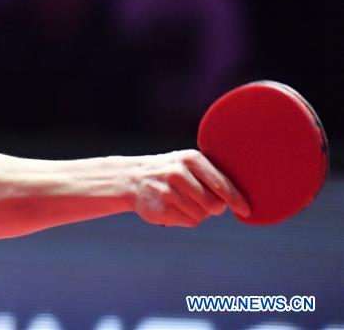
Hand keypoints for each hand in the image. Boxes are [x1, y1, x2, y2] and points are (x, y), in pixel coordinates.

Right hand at [131, 149, 249, 226]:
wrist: (133, 178)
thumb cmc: (172, 172)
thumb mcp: (190, 164)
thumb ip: (213, 176)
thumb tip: (241, 200)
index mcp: (191, 159)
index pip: (221, 184)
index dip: (236, 200)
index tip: (246, 210)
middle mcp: (178, 173)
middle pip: (214, 205)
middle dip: (214, 207)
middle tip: (204, 202)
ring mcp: (167, 191)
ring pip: (201, 216)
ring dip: (198, 213)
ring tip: (183, 201)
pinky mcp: (159, 208)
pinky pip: (188, 222)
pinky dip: (185, 218)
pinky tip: (174, 208)